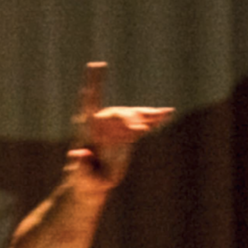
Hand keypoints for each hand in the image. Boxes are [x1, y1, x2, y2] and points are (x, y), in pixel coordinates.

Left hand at [66, 62, 172, 193]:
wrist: (92, 182)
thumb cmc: (84, 180)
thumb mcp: (81, 176)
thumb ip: (80, 166)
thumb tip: (78, 154)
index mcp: (87, 128)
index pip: (89, 99)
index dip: (93, 82)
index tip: (96, 64)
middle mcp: (102, 122)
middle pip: (118, 114)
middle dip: (131, 120)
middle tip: (142, 132)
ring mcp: (116, 126)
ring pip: (133, 115)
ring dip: (148, 115)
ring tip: (165, 114)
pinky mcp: (127, 133)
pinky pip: (142, 122)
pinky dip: (154, 118)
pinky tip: (168, 113)